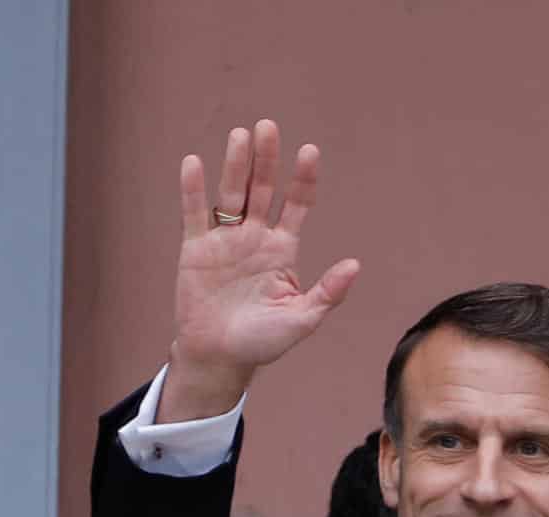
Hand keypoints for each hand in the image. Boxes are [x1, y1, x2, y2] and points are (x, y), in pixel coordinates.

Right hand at [160, 119, 360, 421]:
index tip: (310, 151)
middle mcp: (255, 238)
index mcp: (283, 250)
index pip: (297, 205)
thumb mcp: (302, 319)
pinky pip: (194, 213)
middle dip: (267, 160)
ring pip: (231, 194)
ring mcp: (225, 240)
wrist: (221, 357)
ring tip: (241, 135)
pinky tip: (195, 163)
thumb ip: (327, 292)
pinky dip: (193, 189)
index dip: (303, 179)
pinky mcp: (195, 248)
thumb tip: (355, 265)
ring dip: (236, 165)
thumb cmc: (263, 341)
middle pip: (263, 190)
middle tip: (270, 126)